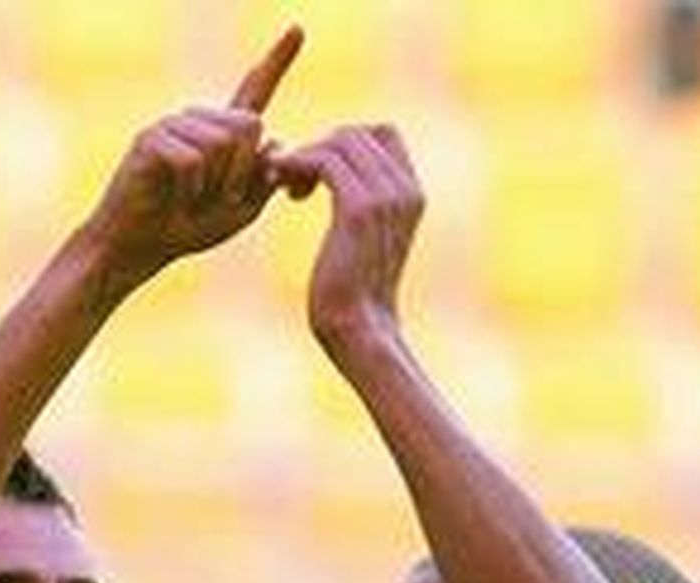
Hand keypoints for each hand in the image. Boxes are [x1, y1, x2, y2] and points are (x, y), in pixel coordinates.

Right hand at [81, 25, 302, 287]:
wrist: (140, 247)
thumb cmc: (187, 228)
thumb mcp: (239, 211)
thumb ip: (263, 181)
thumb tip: (275, 140)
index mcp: (223, 133)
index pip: (254, 91)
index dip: (276, 61)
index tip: (298, 28)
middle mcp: (199, 120)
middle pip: (249, 125)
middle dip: (244, 172)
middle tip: (223, 200)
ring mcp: (173, 125)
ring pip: (222, 143)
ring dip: (216, 185)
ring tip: (194, 201)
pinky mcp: (150, 138)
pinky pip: (192, 160)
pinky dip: (191, 190)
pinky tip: (176, 199)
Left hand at [274, 124, 424, 355]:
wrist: (359, 332)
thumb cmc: (351, 295)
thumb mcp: (362, 240)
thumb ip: (361, 203)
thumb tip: (332, 176)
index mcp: (412, 194)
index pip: (382, 133)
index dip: (344, 143)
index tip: (318, 176)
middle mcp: (405, 190)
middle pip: (356, 132)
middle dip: (319, 149)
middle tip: (293, 183)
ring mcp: (385, 197)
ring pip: (338, 141)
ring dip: (304, 157)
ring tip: (287, 189)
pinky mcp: (358, 209)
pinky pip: (323, 159)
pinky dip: (297, 165)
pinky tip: (286, 193)